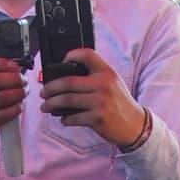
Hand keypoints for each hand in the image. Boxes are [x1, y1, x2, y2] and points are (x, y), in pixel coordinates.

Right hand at [0, 53, 29, 140]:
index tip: (15, 66)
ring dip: (20, 92)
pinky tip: (19, 104)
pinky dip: (18, 106)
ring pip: (5, 96)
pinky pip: (9, 112)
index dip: (3, 63)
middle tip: (24, 80)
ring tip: (24, 91)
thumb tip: (17, 65)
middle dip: (16, 78)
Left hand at [38, 50, 153, 150]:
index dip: (71, 55)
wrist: (135, 124)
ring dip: (51, 104)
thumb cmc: (120, 103)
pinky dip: (64, 119)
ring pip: (66, 100)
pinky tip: (63, 118)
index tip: (61, 62)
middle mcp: (103, 85)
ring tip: (46, 106)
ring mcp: (100, 102)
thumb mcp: (113, 83)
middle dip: (50, 88)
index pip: (87, 55)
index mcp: (107, 72)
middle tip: (44, 92)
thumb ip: (95, 76)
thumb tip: (66, 76)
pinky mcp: (97, 119)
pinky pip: (73, 117)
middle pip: (68, 82)